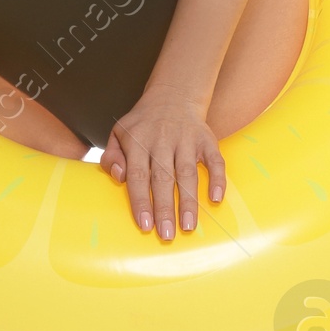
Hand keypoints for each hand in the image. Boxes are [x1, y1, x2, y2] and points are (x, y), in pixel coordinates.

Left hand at [99, 90, 225, 240]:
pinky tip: (216, 198)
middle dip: (164, 209)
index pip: (138, 176)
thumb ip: (111, 157)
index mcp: (138, 141)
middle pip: (163, 179)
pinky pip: (214, 160)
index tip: (145, 226)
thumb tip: (118, 178)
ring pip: (187, 173)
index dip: (141, 202)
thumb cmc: (142, 124)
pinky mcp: (206, 139)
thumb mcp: (118, 133)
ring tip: (188, 226)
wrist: (173, 95)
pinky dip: (218, 178)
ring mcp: (185, 139)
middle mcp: (162, 140)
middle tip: (167, 235)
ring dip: (188, 201)